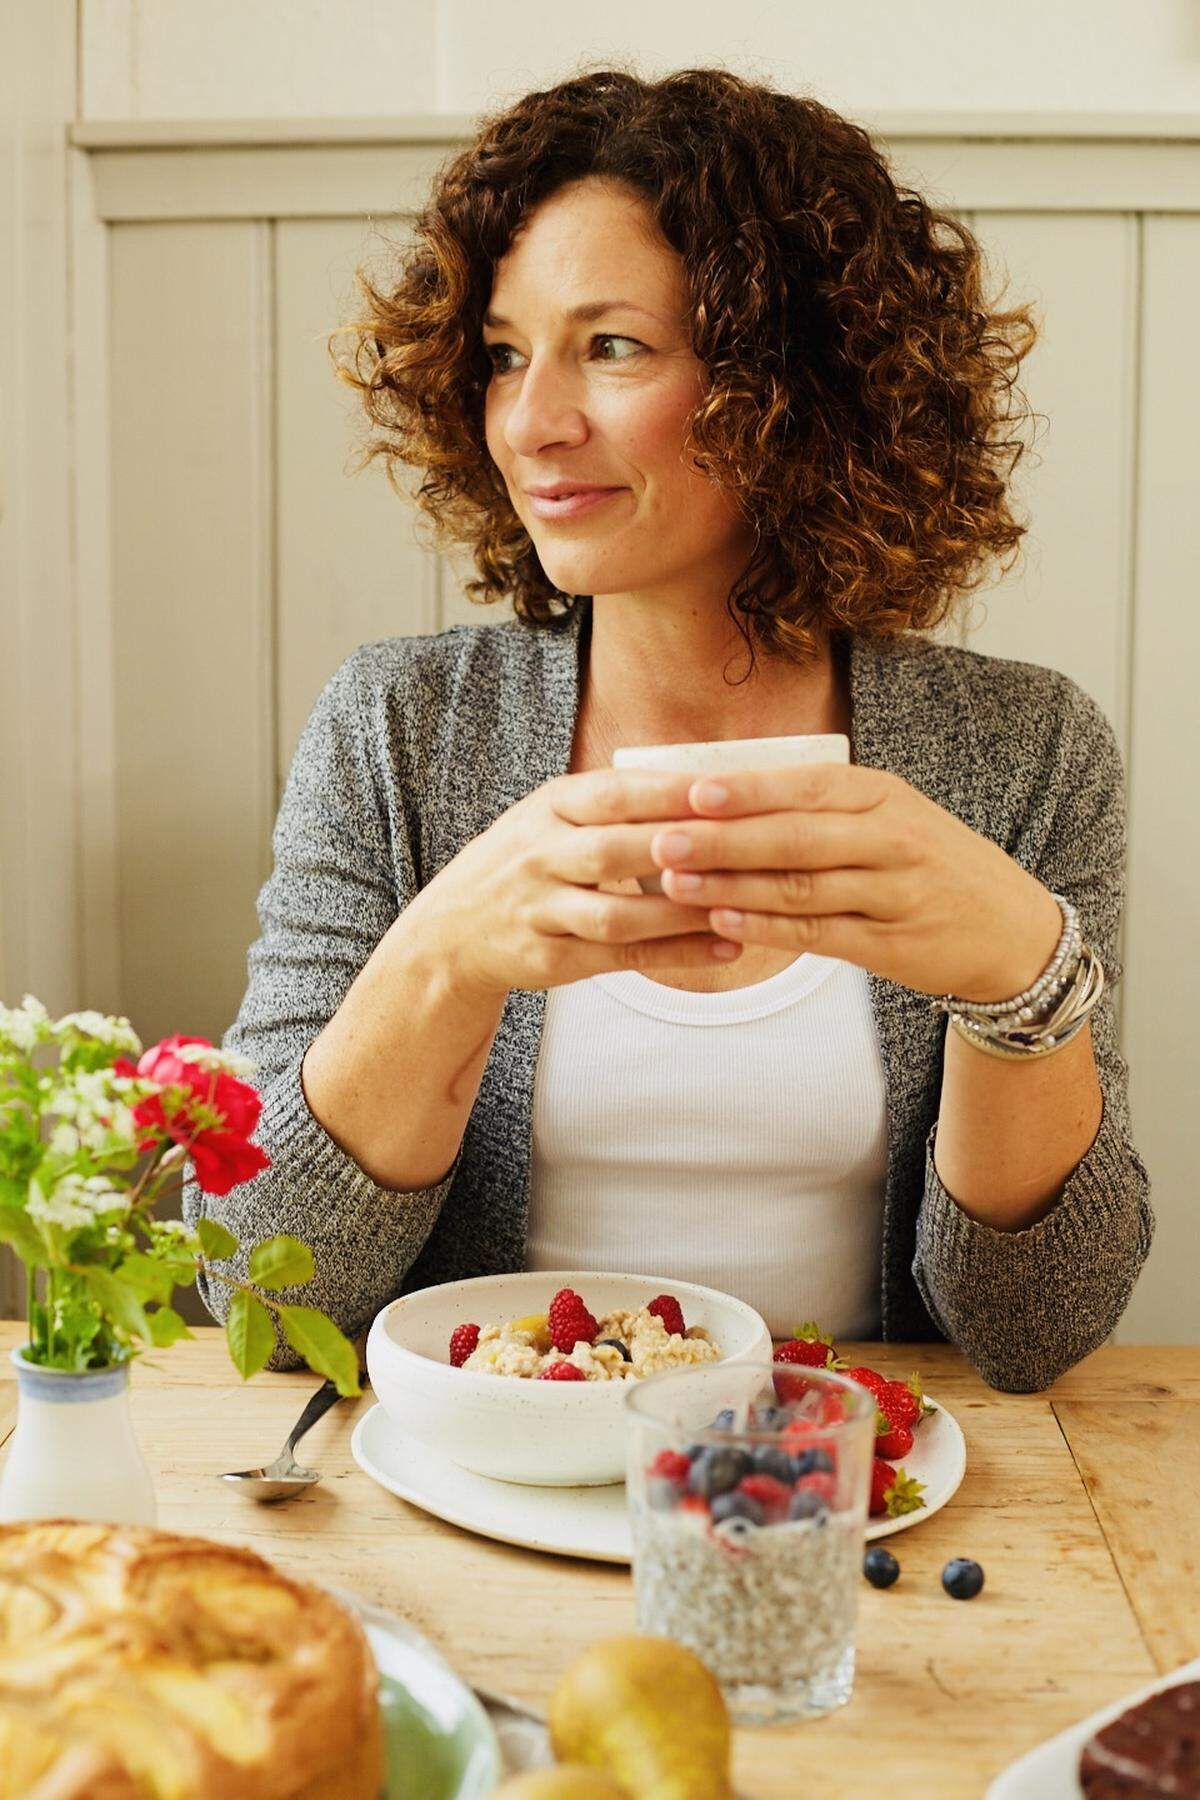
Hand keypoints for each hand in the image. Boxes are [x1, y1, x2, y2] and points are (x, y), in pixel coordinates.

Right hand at [405, 769, 743, 997]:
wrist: (452, 930)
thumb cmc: (528, 862)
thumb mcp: (554, 815)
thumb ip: (616, 801)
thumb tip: (708, 780)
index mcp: (549, 807)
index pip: (611, 793)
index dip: (665, 792)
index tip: (721, 788)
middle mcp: (539, 855)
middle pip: (613, 851)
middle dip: (677, 849)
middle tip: (741, 846)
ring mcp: (540, 910)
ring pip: (617, 915)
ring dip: (682, 912)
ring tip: (741, 906)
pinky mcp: (549, 959)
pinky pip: (620, 958)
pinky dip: (676, 954)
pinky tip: (723, 947)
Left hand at [650, 763, 1063, 1002]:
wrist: (1012, 931)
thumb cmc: (929, 865)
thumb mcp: (888, 816)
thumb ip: (820, 805)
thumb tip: (722, 792)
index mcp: (884, 795)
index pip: (806, 786)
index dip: (748, 790)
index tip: (689, 790)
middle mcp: (892, 838)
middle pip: (795, 836)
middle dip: (723, 838)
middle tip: (661, 838)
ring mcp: (894, 893)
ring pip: (801, 887)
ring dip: (732, 885)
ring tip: (674, 881)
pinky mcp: (891, 944)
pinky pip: (818, 934)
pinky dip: (767, 928)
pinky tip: (723, 920)